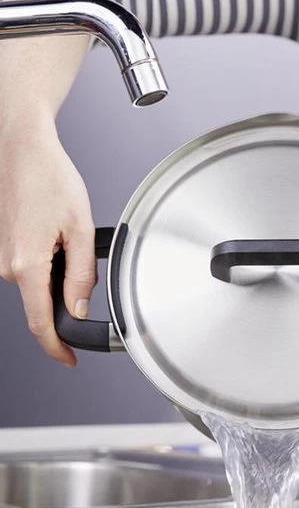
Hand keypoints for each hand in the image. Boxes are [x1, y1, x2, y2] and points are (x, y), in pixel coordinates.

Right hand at [0, 114, 96, 365]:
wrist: (22, 149)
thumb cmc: (49, 177)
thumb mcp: (80, 227)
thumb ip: (81, 275)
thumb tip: (79, 309)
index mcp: (26, 264)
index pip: (41, 322)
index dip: (57, 346)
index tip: (69, 358)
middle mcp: (6, 266)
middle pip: (44, 300)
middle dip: (68, 290)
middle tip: (82, 250)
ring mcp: (0, 257)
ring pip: (38, 282)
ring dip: (58, 268)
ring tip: (65, 228)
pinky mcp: (2, 247)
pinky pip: (29, 267)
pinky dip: (47, 257)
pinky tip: (52, 227)